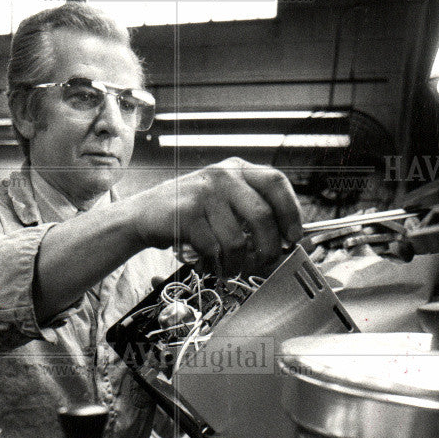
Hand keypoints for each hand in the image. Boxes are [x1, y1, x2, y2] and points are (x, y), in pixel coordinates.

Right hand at [125, 158, 302, 275]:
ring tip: (229, 268)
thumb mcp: (225, 201)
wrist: (146, 214)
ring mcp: (203, 194)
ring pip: (236, 240)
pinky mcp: (186, 215)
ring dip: (236, 263)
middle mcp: (223, 176)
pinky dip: (214, 264)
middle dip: (268, 248)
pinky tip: (209, 264)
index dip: (291, 212)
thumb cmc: (192, 212)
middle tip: (264, 263)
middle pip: (261, 216)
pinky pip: (213, 249)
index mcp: (238, 170)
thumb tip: (287, 242)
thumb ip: (253, 213)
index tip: (293, 238)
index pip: (276, 183)